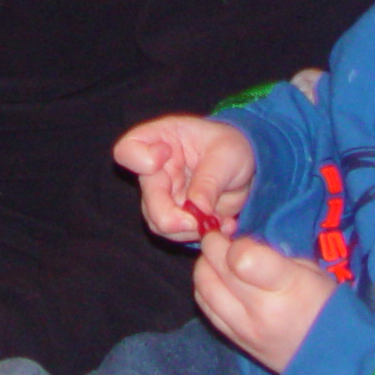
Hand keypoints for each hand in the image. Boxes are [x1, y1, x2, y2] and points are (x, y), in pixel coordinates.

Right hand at [115, 115, 256, 240]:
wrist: (246, 166)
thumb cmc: (231, 147)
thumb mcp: (227, 155)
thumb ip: (209, 181)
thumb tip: (196, 209)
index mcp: (160, 140)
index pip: (128, 150)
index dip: (141, 160)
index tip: (166, 156)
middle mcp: (155, 170)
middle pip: (147, 199)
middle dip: (171, 217)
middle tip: (197, 221)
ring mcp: (163, 195)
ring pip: (158, 222)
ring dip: (189, 229)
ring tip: (218, 219)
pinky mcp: (176, 215)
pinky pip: (176, 234)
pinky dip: (199, 234)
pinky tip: (222, 224)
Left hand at [192, 230, 335, 374]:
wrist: (335, 359)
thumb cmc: (327, 306)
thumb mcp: (311, 271)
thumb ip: (272, 256)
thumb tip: (238, 244)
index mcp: (287, 288)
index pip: (240, 258)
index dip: (235, 242)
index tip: (243, 239)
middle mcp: (260, 311)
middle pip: (214, 269)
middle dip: (212, 245)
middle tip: (223, 239)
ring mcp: (244, 329)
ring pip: (202, 289)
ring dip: (205, 266)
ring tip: (218, 260)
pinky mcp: (235, 341)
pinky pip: (206, 309)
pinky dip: (205, 289)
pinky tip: (218, 282)